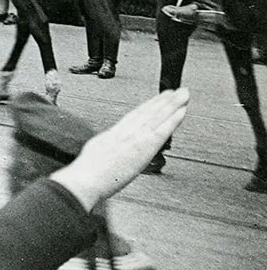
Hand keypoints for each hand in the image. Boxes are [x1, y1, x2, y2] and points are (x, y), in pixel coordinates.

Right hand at [51, 89, 189, 211]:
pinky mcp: (143, 146)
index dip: (148, 105)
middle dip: (163, 101)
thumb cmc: (87, 173)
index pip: (134, 116)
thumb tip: (107, 149)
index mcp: (113, 135)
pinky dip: (173, 120)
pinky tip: (182, 112)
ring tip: (183, 95)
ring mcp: (134, 137)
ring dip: (172, 104)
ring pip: (156, 116)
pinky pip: (162, 130)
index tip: (158, 99)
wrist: (86, 179)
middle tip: (177, 91)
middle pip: (147, 112)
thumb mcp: (93, 156)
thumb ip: (104, 150)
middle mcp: (125, 132)